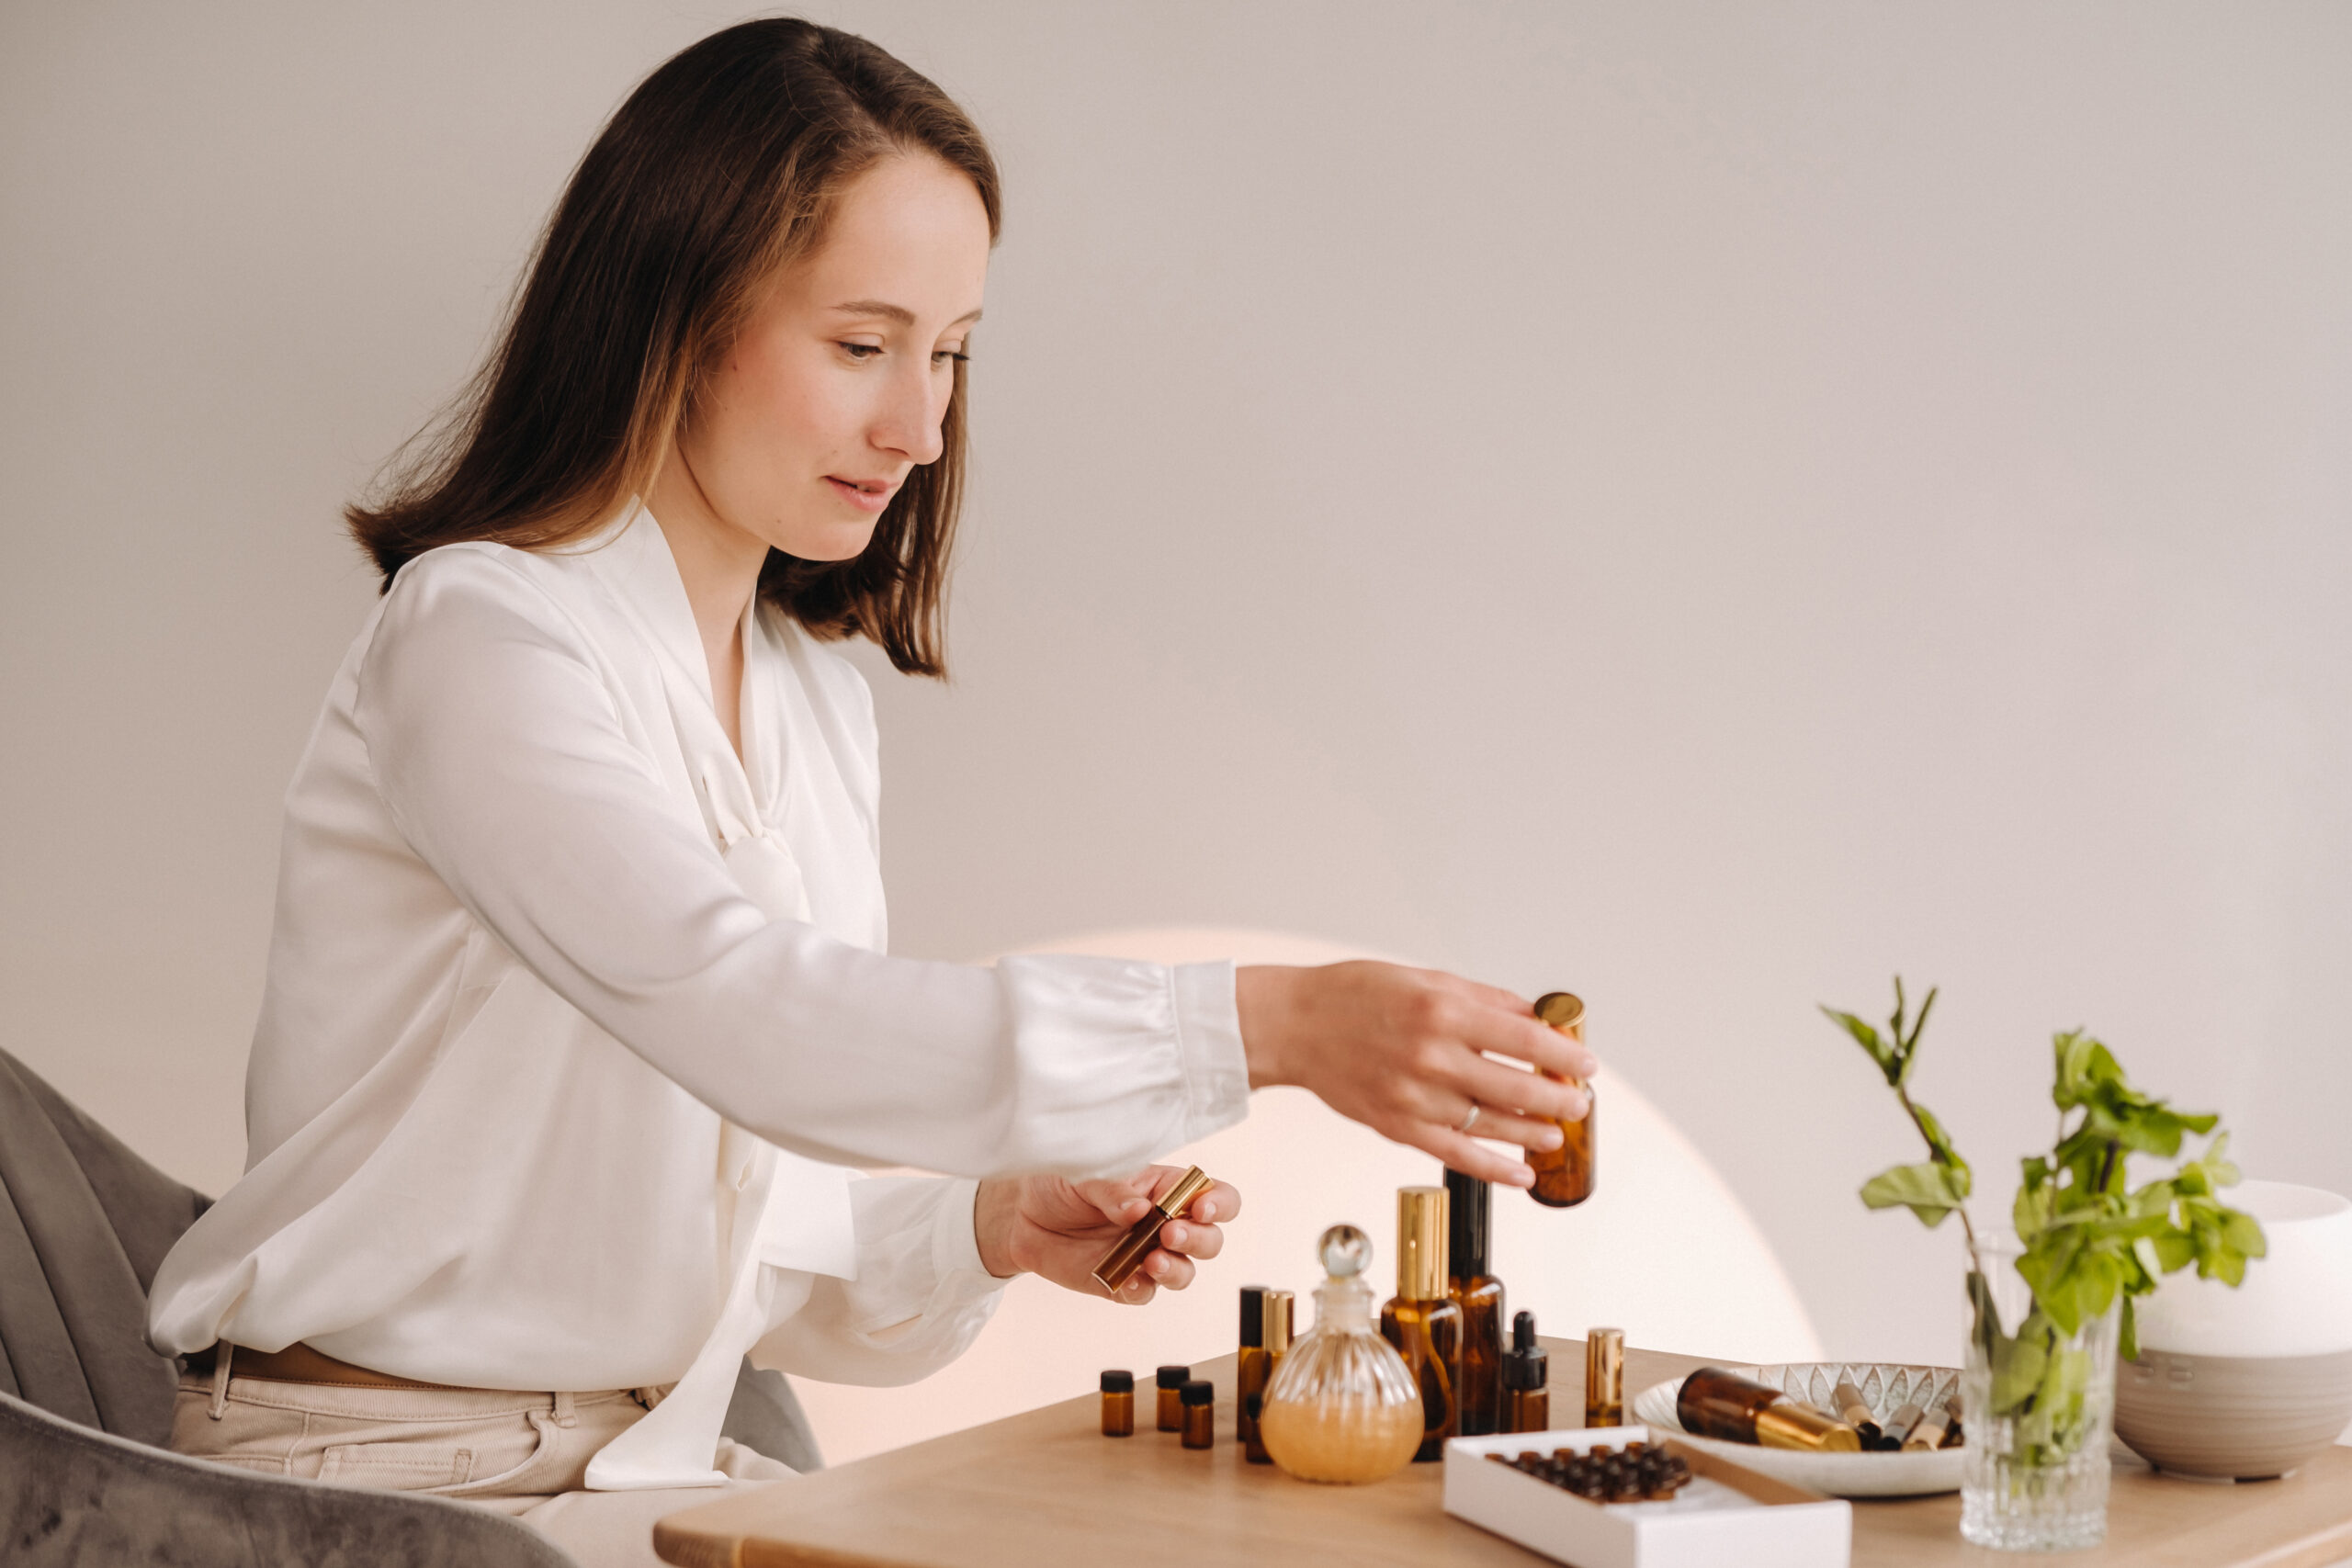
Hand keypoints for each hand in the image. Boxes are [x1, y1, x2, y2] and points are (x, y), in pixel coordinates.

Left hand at [972, 1165, 1241, 1303]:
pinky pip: (1145, 1293)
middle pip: (1209, 1239)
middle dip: (1198, 1240)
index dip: (1218, 1203)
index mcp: (1164, 1188)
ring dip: (1176, 1269)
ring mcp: (1146, 1255)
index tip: (1200, 1209)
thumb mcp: (1086, 1174)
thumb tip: (1138, 1208)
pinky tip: (1130, 1280)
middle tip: (1170, 1235)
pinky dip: (1143, 1289)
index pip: (1213, 1195)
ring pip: (1184, 1271)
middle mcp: (1163, 1223)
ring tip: (1152, 1261)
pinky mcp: (1123, 1281)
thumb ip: (1113, 1190)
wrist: (1022, 1215)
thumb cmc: (1061, 1182)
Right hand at [1234, 962, 1598, 1187]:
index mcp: (1443, 1012)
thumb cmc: (1356, 996)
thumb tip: (1534, 1018)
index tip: (1586, 1063)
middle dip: (1559, 1099)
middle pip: (1516, 1088)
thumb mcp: (1426, 980)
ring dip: (1534, 1134)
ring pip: (1491, 1125)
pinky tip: (1522, 1173)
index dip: (1564, 1055)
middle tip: (1580, 1102)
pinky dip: (1494, 1168)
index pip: (1524, 1040)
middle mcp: (1432, 1057)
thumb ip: (1484, 1001)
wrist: (1296, 1026)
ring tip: (1556, 1134)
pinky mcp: (1398, 1126)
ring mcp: (1415, 1097)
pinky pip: (1456, 1154)